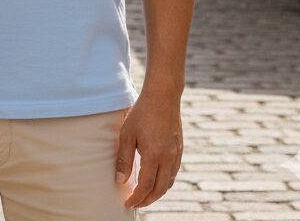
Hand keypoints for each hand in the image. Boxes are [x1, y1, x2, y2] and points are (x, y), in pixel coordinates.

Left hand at [115, 89, 183, 208]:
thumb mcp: (127, 134)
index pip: (145, 186)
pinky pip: (174, 173)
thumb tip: (119, 181)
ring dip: (157, 193)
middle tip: (135, 204)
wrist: (163, 96)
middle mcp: (168, 158)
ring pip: (169, 183)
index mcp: (154, 156)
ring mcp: (176, 154)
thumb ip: (124, 158)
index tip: (127, 204)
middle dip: (147, 200)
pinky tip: (157, 179)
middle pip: (159, 189)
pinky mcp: (179, 149)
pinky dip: (165, 182)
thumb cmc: (142, 113)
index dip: (136, 198)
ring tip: (145, 195)